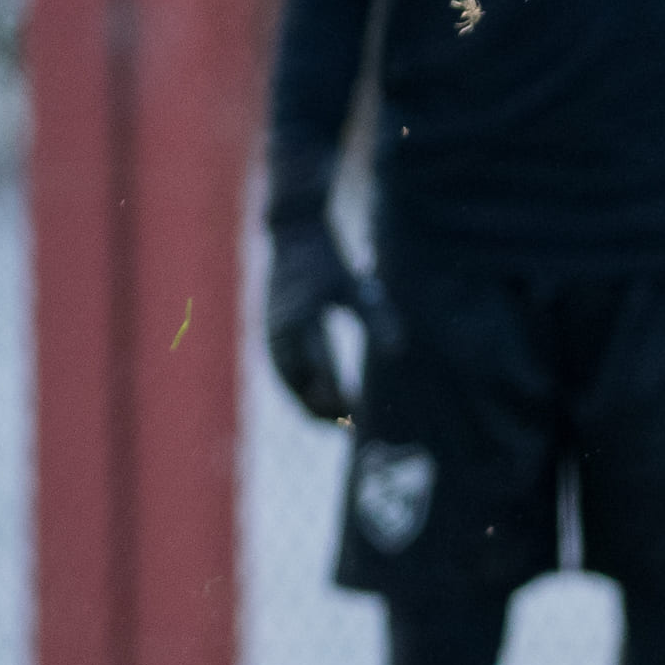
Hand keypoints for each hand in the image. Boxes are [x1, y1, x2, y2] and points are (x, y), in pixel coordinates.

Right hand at [263, 221, 390, 425]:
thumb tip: (396, 352)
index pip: (322, 366)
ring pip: (286, 381)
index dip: (338, 392)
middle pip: (298, 383)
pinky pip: (280, 371)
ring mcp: (270, 334)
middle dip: (320, 408)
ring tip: (333, 421)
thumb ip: (377, 318)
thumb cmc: (331, 265)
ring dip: (306, 404)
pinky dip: (296, 390)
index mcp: (305, 317)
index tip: (359, 410)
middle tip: (347, 426)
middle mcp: (282, 330)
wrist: (292, 238)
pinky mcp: (268, 334)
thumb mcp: (359, 287)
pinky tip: (314, 402)